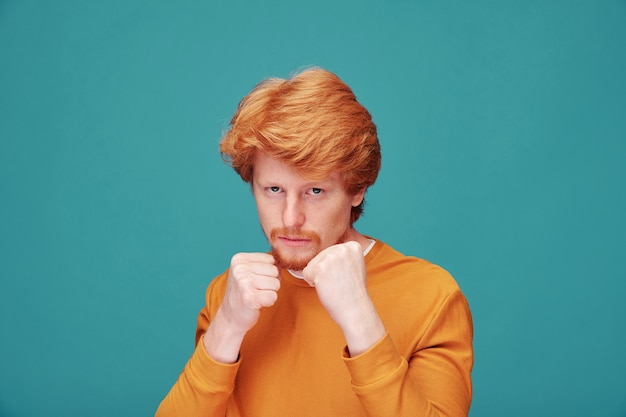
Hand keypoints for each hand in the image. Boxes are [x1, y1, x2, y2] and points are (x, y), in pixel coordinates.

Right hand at [221, 252, 279, 332]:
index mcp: (239, 258)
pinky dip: (268, 302)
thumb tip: (283, 263)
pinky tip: (256, 304)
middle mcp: (240, 268)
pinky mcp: (249, 298)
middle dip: (270, 283)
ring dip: (269, 292)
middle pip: (275, 271)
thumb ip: (265, 263)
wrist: (230, 317)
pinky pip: (273, 296)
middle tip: (255, 290)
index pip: (271, 259)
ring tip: (255, 296)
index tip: (255, 280)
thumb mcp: (249, 271)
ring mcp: (243, 283)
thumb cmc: (244, 292)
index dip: (268, 272)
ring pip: (276, 284)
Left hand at [302, 241, 385, 355]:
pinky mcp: (320, 268)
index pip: (330, 252)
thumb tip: (327, 250)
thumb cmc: (351, 291)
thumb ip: (341, 255)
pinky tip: (327, 288)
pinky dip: (313, 283)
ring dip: (319, 277)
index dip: (334, 267)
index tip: (346, 276)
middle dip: (325, 272)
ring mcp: (331, 257)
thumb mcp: (352, 265)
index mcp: (352, 246)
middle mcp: (342, 248)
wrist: (355, 309)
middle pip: (319, 257)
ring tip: (334, 285)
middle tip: (340, 283)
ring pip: (312, 265)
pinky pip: (306, 273)